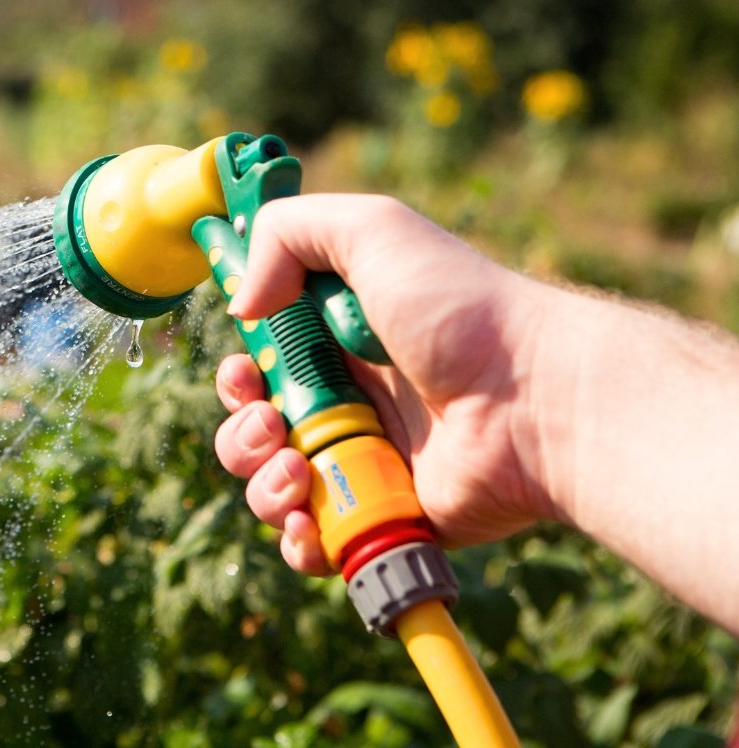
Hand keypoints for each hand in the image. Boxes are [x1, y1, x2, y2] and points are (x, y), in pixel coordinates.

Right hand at [211, 195, 557, 574]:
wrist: (537, 399)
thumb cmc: (463, 311)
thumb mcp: (375, 230)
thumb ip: (287, 233)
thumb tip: (241, 307)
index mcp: (338, 343)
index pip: (259, 364)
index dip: (237, 372)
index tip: (244, 368)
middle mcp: (349, 405)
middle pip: (253, 430)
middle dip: (241, 430)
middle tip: (272, 422)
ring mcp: (365, 466)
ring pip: (272, 490)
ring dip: (262, 481)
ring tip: (297, 469)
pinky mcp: (384, 519)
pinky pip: (314, 545)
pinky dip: (296, 539)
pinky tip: (307, 520)